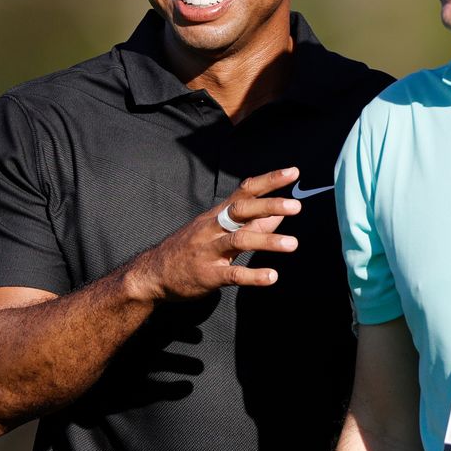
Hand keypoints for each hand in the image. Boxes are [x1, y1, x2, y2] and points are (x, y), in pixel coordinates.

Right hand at [127, 167, 302, 300]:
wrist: (153, 273)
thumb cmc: (194, 248)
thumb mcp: (220, 230)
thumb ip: (253, 224)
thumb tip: (282, 213)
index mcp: (219, 214)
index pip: (245, 191)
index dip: (269, 180)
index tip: (293, 172)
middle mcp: (213, 228)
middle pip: (241, 210)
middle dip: (269, 205)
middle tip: (296, 206)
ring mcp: (209, 251)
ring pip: (238, 241)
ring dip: (267, 241)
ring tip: (293, 244)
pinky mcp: (208, 275)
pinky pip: (232, 274)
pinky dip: (253, 275)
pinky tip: (271, 277)